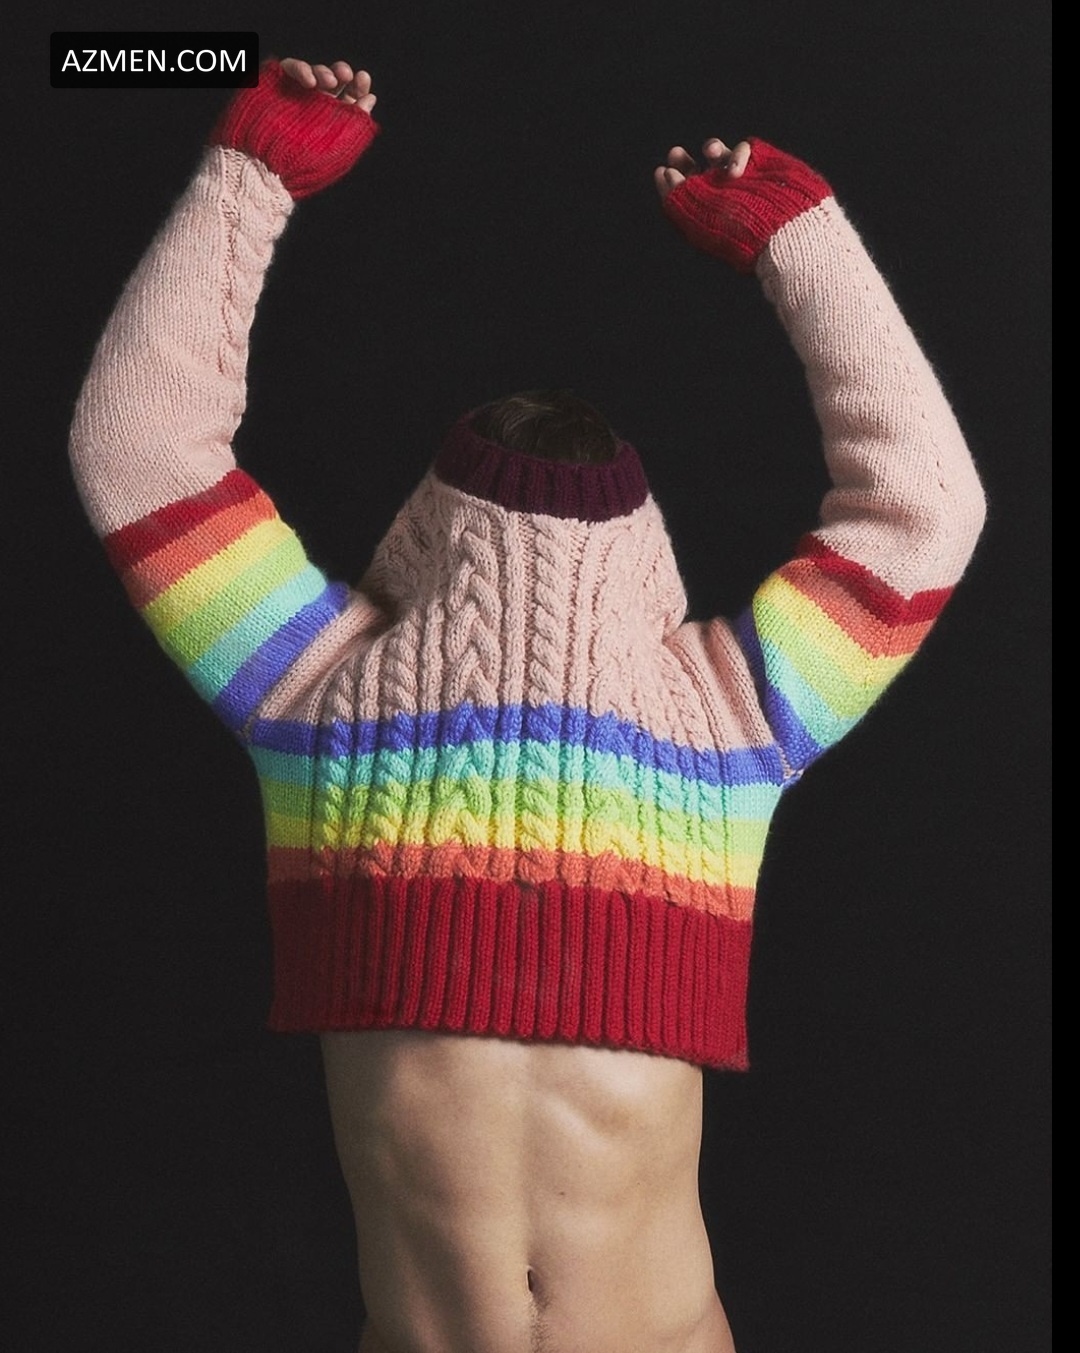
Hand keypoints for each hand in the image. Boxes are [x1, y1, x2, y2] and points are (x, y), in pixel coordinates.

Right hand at [210, 57, 380, 198]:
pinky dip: (300, 69)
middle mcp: (312, 110)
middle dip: (342, 75)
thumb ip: (357, 125)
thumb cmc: (303, 169)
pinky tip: (310, 81)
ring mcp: (292, 97)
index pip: (348, 99)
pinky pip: (288, 69)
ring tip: (330, 80)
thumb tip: (370, 99)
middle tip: (347, 75)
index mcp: (331, 125)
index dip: (357, 87)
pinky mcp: (272, 87)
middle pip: (331, 83)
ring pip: (312, 74)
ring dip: (323, 72)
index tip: (364, 81)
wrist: (262, 171)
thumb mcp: (339, 150)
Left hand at [657, 136, 831, 272]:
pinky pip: (745, 150)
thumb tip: (665, 174)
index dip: (672, 180)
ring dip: (712, 150)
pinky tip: (736, 170)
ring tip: (711, 152)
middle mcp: (725, 197)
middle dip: (685, 162)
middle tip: (676, 154)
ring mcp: (746, 180)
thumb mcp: (704, 221)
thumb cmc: (745, 236)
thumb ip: (681, 199)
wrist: (791, 235)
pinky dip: (738, 154)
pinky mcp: (765, 166)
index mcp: (709, 216)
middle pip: (699, 172)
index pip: (684, 195)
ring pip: (722, 156)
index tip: (663, 172)